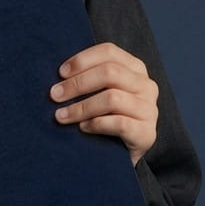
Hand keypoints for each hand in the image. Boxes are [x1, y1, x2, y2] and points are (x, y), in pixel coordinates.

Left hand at [50, 42, 157, 166]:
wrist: (122, 153)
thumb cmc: (106, 117)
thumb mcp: (100, 91)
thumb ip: (89, 77)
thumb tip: (59, 74)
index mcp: (135, 69)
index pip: (109, 52)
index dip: (82, 60)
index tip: (60, 73)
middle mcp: (146, 86)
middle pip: (109, 73)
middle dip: (77, 84)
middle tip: (55, 95)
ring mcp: (149, 110)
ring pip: (112, 98)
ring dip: (81, 107)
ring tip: (61, 116)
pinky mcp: (147, 133)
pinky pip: (119, 123)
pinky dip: (96, 124)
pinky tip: (82, 128)